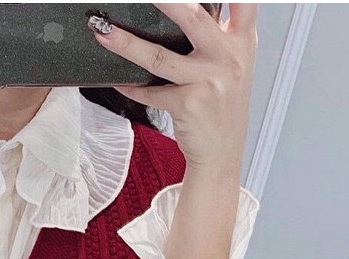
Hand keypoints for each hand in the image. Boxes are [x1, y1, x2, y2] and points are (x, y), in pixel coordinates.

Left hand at [88, 3, 256, 176]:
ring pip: (159, 56)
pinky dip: (132, 88)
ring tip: (104, 32)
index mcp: (243, 42)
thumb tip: (184, 8)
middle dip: (164, 1)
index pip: (244, 2)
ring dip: (127, 44)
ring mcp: (208, 81)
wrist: (222, 153)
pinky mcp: (188, 104)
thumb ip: (220, 35)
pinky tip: (119, 82)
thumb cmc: (222, 106)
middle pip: (192, 16)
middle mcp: (229, 58)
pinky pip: (151, 92)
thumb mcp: (233, 65)